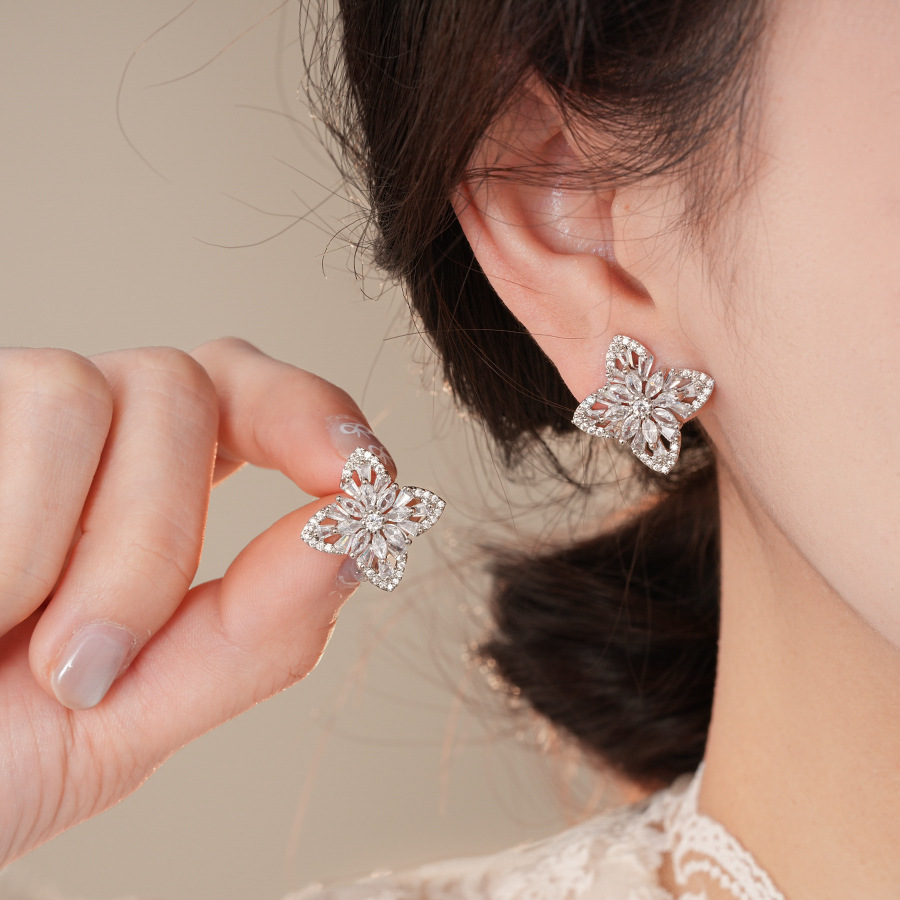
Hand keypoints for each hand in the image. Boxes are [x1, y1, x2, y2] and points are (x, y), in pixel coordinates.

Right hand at [0, 338, 390, 866]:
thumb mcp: (133, 718)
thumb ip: (256, 634)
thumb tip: (357, 535)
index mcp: (152, 492)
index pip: (254, 398)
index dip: (311, 414)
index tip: (355, 471)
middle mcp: (85, 436)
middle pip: (182, 387)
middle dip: (154, 535)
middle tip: (86, 665)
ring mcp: (4, 415)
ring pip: (89, 389)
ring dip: (65, 549)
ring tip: (3, 640)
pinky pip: (13, 409)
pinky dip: (6, 539)